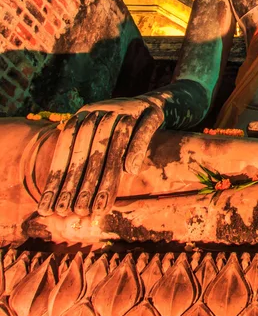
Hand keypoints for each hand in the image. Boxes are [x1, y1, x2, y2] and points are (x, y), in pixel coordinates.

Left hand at [37, 97, 163, 216]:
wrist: (150, 102)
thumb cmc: (118, 128)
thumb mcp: (96, 137)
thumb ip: (81, 159)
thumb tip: (56, 196)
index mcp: (83, 116)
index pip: (66, 149)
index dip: (58, 179)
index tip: (49, 208)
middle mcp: (102, 111)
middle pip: (89, 151)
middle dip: (80, 184)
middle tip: (75, 212)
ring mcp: (127, 110)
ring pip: (116, 146)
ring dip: (108, 177)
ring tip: (100, 207)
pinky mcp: (150, 113)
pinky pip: (142, 132)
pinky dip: (136, 149)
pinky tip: (131, 171)